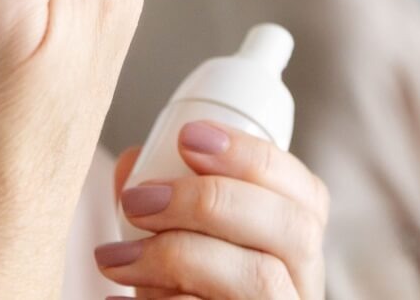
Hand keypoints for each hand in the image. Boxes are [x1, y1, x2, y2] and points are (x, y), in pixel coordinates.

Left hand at [100, 122, 327, 299]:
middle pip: (291, 229)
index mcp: (294, 242)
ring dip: (177, 255)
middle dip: (209, 200)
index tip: (188, 136)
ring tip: (114, 256)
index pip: (305, 190)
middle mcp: (302, 282)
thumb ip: (159, 196)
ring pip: (260, 279)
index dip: (251, 155)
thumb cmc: (180, 288)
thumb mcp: (175, 238)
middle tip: (138, 200)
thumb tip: (132, 165)